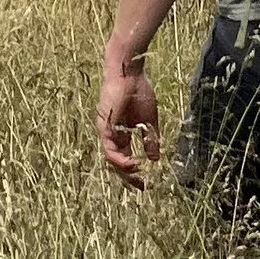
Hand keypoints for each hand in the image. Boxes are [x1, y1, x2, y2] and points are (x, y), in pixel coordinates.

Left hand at [98, 47, 160, 183]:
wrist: (130, 71)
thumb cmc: (139, 90)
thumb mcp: (148, 120)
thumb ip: (150, 139)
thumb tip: (155, 160)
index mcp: (121, 133)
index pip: (124, 158)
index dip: (134, 172)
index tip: (146, 183)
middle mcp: (111, 134)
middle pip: (116, 163)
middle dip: (128, 177)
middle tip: (142, 187)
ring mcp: (106, 130)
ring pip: (110, 159)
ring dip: (124, 170)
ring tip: (138, 176)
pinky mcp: (104, 125)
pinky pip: (108, 148)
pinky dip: (119, 159)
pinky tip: (131, 164)